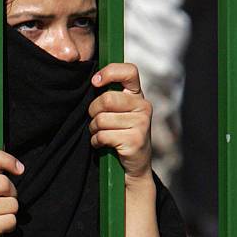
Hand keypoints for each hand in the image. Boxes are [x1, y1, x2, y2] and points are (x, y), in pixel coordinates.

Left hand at [88, 63, 152, 182]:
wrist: (134, 165)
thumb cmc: (121, 135)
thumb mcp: (120, 112)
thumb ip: (111, 97)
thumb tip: (93, 81)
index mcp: (138, 95)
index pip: (128, 71)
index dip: (109, 72)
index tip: (95, 82)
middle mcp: (143, 106)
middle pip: (107, 99)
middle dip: (93, 110)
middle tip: (95, 119)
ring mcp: (141, 124)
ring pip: (102, 119)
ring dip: (94, 129)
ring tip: (100, 134)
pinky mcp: (135, 140)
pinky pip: (103, 136)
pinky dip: (96, 141)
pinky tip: (102, 144)